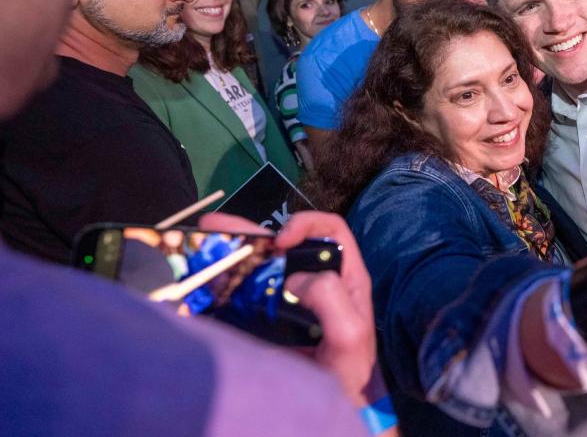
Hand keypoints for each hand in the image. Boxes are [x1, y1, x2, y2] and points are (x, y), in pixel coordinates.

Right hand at [198, 211, 382, 406]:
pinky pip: (243, 294)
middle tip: (214, 227)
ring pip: (258, 265)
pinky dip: (222, 285)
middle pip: (283, 244)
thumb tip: (296, 279)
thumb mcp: (350, 333)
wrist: (330, 400)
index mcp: (343, 274)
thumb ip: (331, 299)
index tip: (281, 240)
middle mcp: (314, 278)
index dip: (306, 225)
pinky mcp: (267, 317)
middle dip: (249, 232)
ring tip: (198, 243)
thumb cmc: (349, 367)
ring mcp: (288, 298)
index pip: (330, 231)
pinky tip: (200, 280)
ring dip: (229, 253)